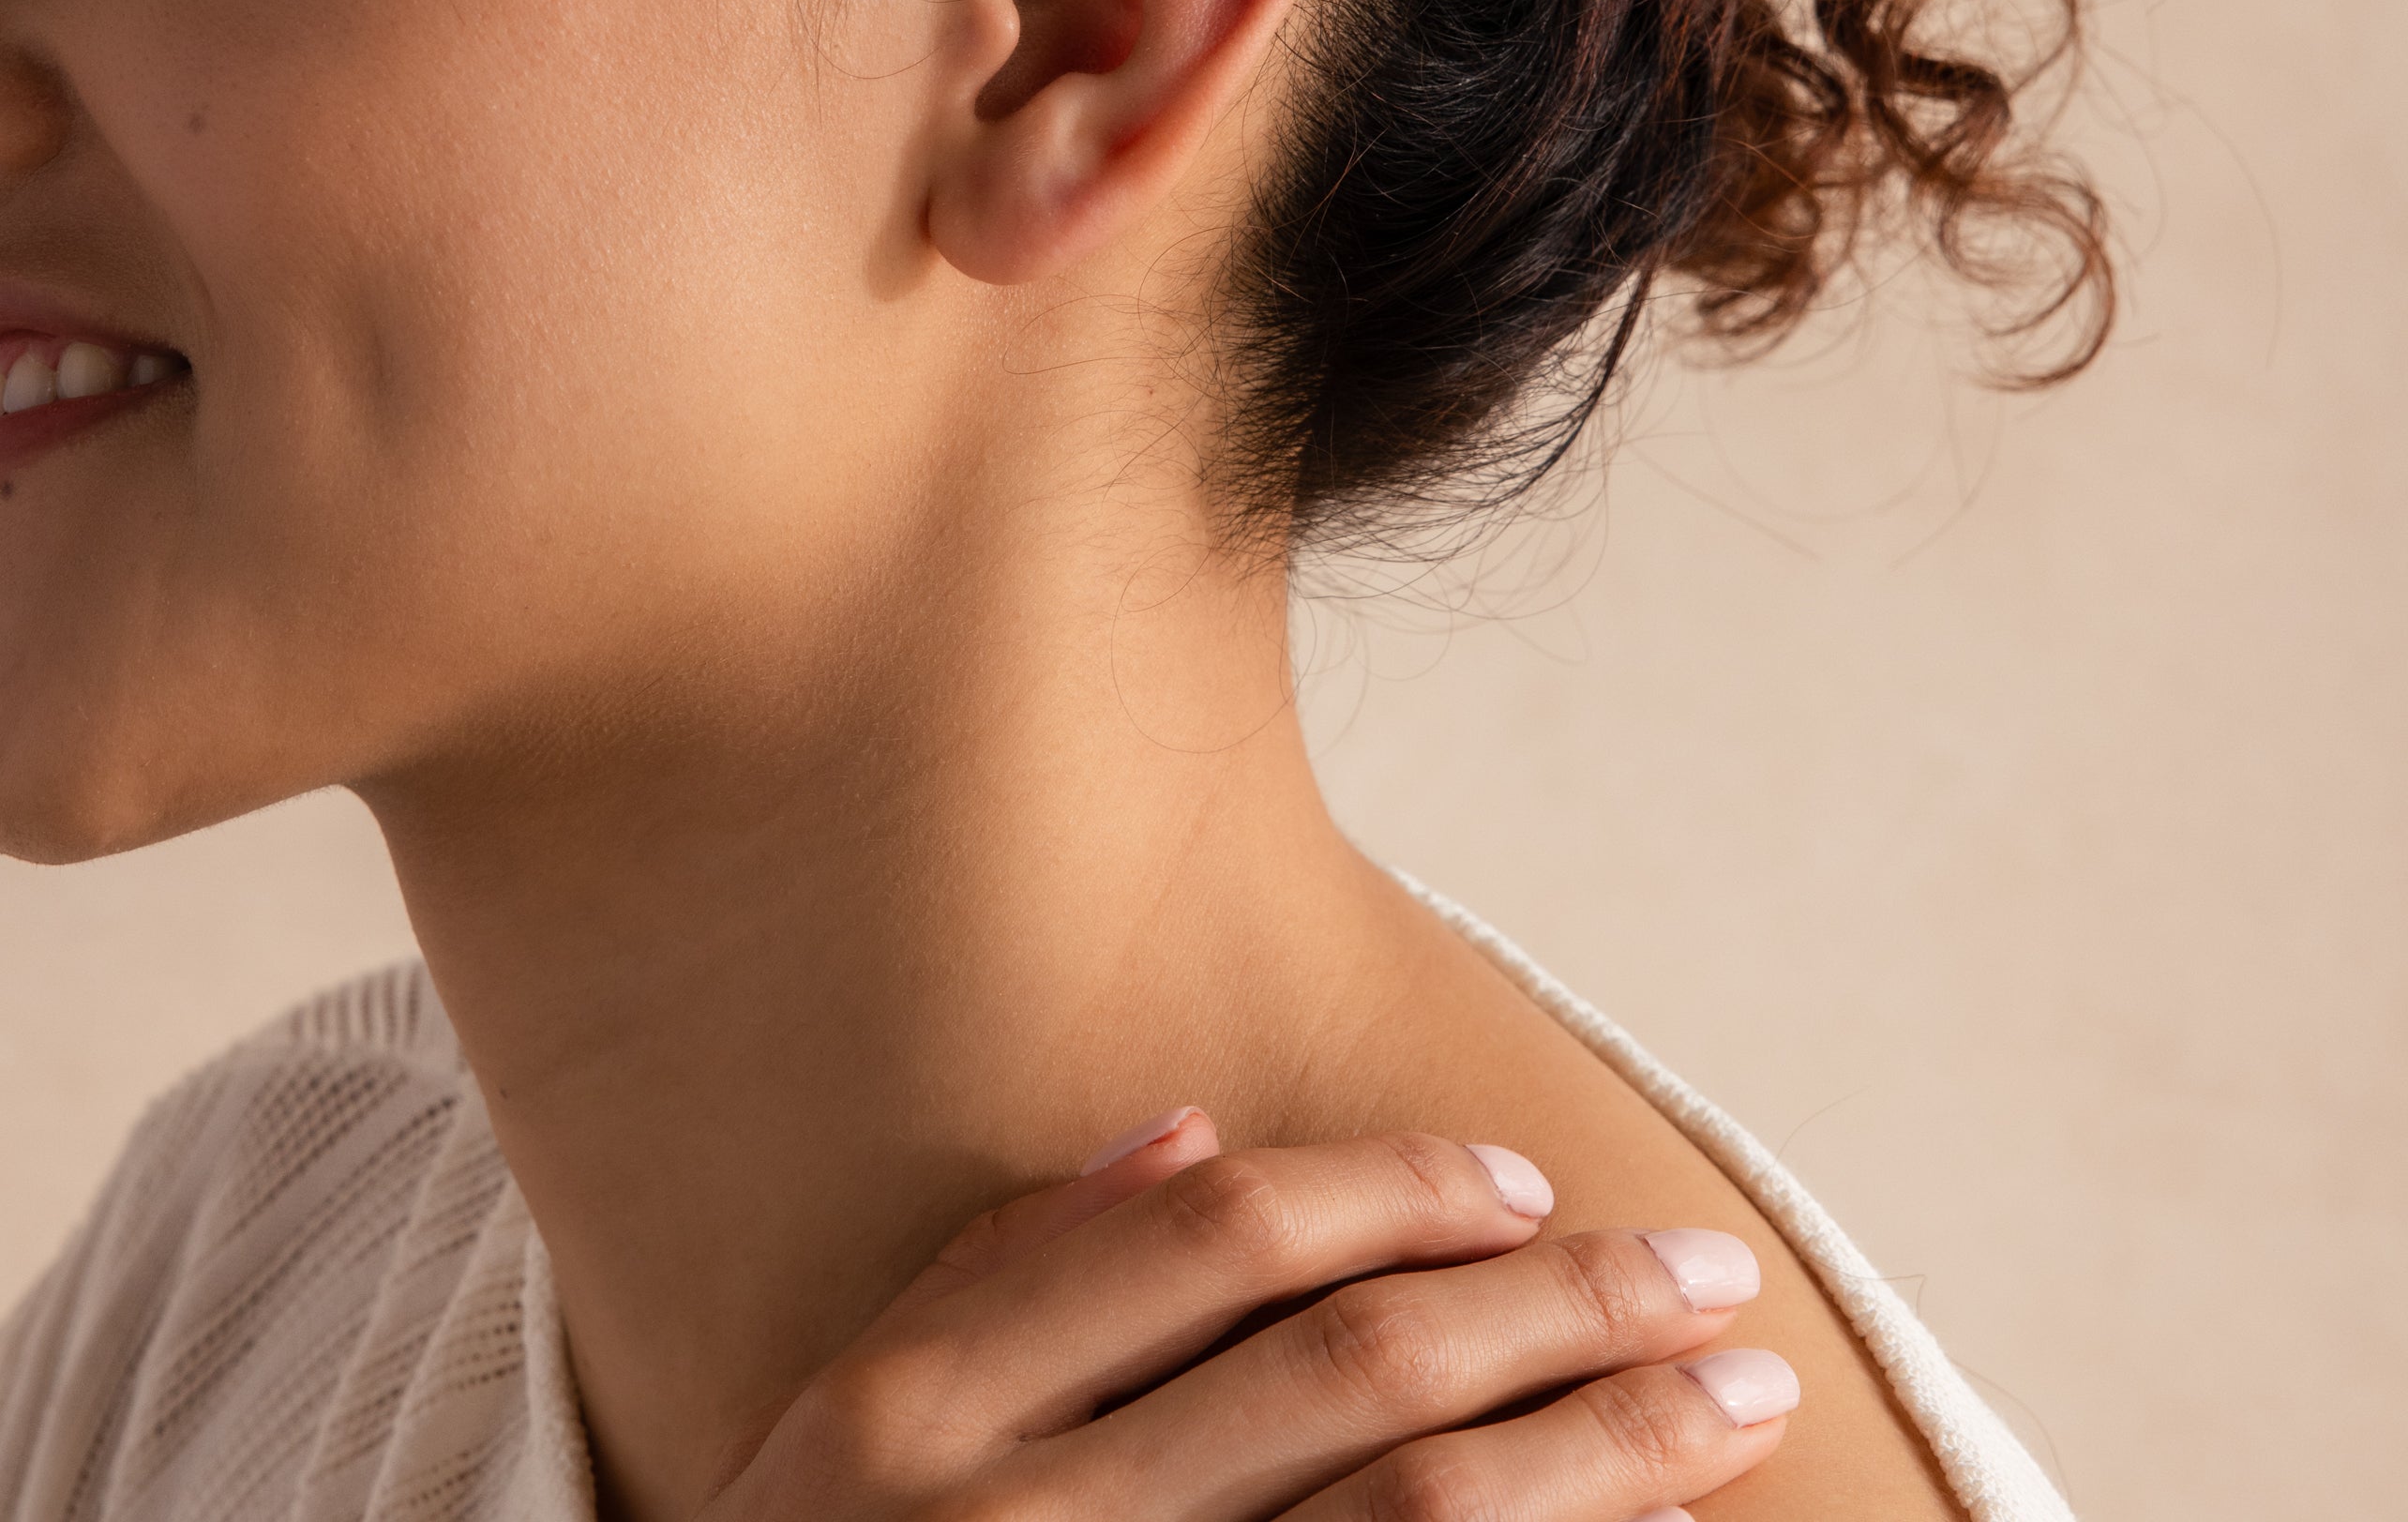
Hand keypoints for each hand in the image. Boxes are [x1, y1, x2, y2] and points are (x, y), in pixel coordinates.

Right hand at [704, 1110, 1795, 1520]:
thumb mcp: (840, 1435)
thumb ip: (1003, 1277)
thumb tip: (1186, 1128)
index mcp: (917, 1411)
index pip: (1216, 1235)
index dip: (1396, 1187)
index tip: (1525, 1184)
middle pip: (1353, 1368)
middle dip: (1563, 1309)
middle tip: (1709, 1275)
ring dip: (1609, 1452)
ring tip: (1740, 1400)